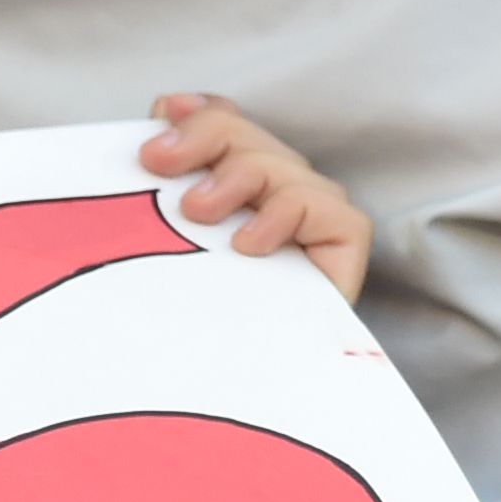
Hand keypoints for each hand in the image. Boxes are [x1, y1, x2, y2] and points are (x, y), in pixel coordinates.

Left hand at [144, 95, 371, 302]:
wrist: (232, 390)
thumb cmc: (194, 324)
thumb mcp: (162, 251)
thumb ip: (160, 194)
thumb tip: (156, 121)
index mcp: (232, 181)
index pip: (223, 121)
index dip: (196, 111)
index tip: (160, 116)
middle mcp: (274, 187)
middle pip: (243, 135)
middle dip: (200, 139)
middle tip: (157, 163)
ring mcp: (311, 208)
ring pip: (276, 163)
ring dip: (233, 179)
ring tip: (196, 214)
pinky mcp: (343, 236)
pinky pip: (321, 204)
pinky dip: (283, 216)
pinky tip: (248, 246)